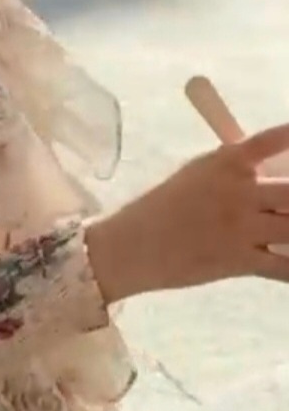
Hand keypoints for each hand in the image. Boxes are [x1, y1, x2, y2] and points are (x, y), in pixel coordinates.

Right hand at [86, 122, 288, 304]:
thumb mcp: (198, 172)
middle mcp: (239, 192)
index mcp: (227, 163)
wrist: (135, 244)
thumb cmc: (165, 204)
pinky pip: (284, 267)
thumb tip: (274, 168)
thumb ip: (235, 168)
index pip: (269, 143)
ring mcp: (243, 228)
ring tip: (288, 225)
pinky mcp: (241, 261)